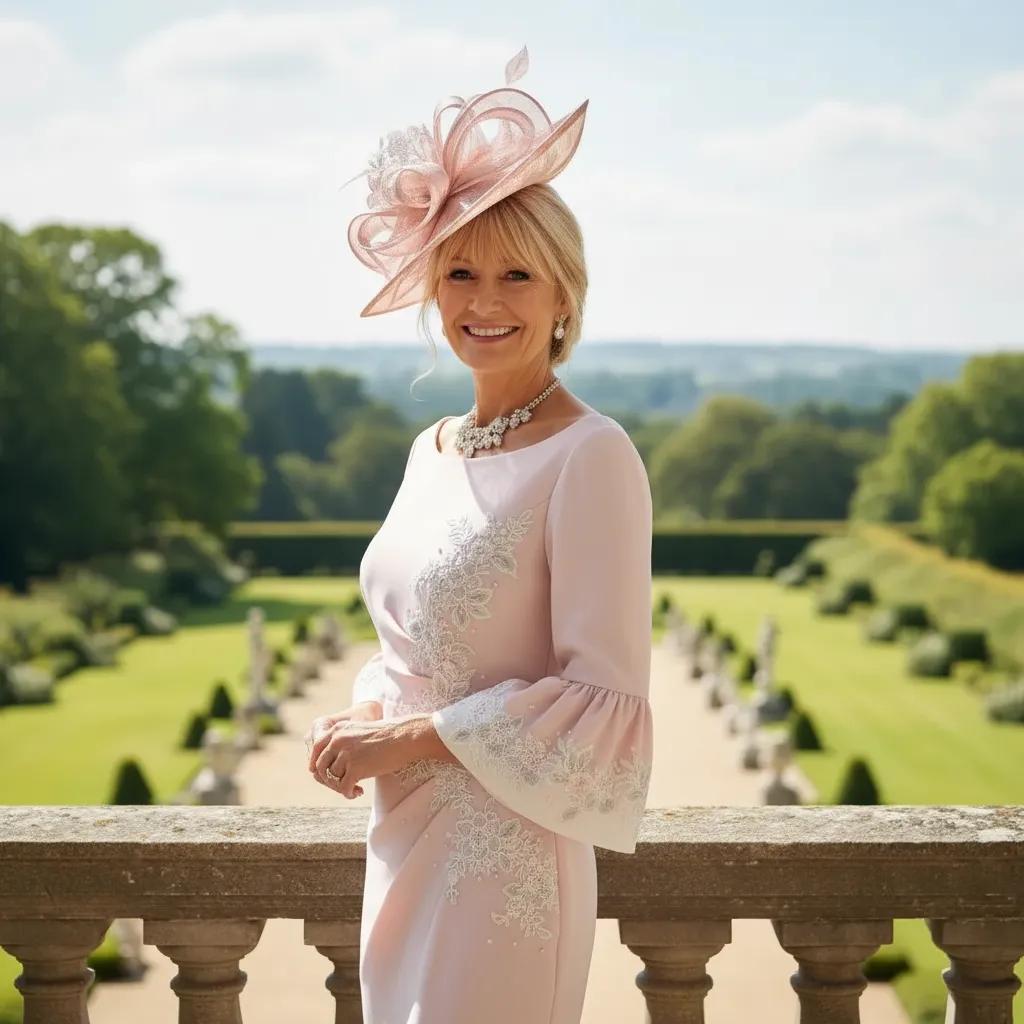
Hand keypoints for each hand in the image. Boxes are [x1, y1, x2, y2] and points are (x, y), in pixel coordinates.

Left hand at [307, 714, 427, 799]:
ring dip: (342, 787)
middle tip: (342, 785)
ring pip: (333, 778)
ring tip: (356, 788)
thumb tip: (331, 765)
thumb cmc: (387, 736)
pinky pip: (344, 788)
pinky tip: (359, 792)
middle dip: (329, 779)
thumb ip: (343, 743)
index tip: (322, 775)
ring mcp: (346, 754)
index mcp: (338, 730)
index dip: (317, 764)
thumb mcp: (359, 732)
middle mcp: (337, 740)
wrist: (405, 737)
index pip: (316, 749)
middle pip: (321, 766)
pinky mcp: (355, 768)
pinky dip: (349, 793)